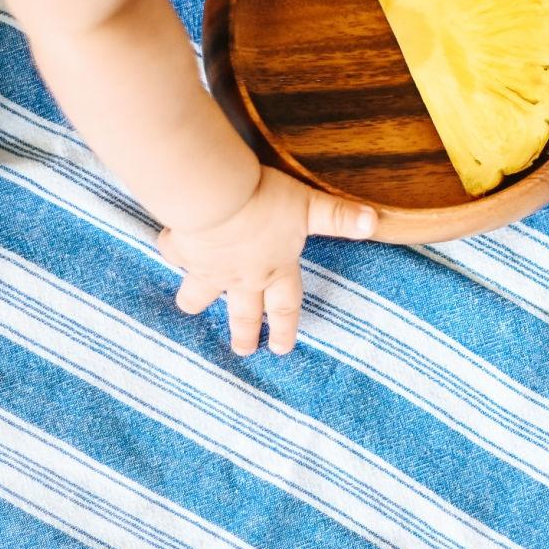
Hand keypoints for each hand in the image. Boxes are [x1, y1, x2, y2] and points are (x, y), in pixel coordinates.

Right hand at [157, 167, 377, 355]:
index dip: (284, 328)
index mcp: (274, 269)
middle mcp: (242, 276)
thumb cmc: (265, 202)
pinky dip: (172, 248)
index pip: (284, 307)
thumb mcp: (309, 206)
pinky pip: (174, 251)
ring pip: (199, 294)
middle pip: (242, 314)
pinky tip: (171, 243)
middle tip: (243, 351)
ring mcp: (208, 268)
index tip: (280, 349)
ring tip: (192, 304)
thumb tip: (376, 222)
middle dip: (243, 334)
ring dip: (196, 300)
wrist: (216, 197)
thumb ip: (340, 217)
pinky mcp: (182, 250)